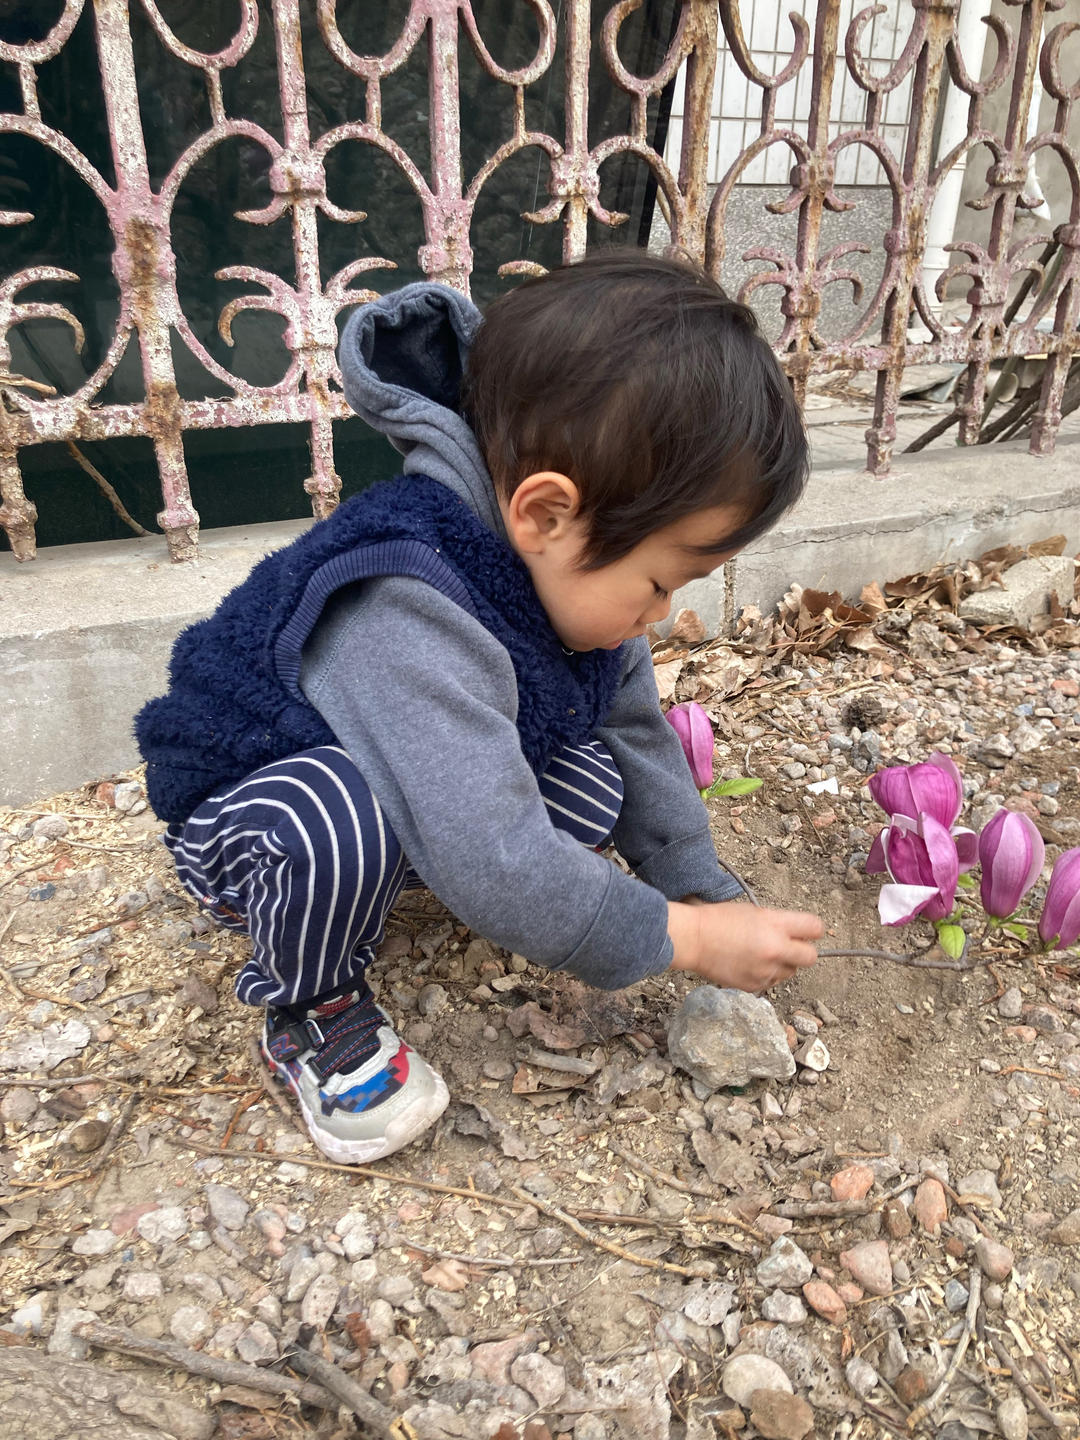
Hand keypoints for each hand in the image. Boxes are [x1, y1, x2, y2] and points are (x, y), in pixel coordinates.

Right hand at [667, 900, 821, 992]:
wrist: (693, 939)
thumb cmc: (718, 920)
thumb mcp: (754, 912)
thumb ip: (779, 923)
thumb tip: (796, 935)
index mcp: (775, 924)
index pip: (815, 928)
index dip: (812, 930)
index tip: (806, 932)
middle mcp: (775, 949)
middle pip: (810, 957)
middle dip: (802, 952)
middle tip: (789, 948)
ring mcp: (766, 970)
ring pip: (790, 973)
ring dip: (782, 965)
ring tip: (760, 956)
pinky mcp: (754, 986)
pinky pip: (771, 983)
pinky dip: (764, 976)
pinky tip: (748, 965)